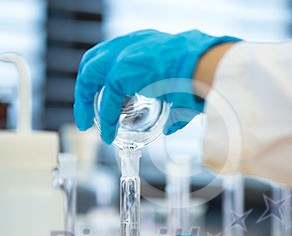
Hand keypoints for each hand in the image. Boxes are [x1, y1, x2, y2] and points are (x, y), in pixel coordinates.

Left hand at [73, 30, 240, 142]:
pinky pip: (107, 100)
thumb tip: (170, 128)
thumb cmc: (203, 76)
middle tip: (86, 112)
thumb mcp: (182, 89)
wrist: (206, 69)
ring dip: (85, 101)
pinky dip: (106, 119)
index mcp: (145, 44)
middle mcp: (131, 44)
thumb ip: (173, 108)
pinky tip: (108, 135)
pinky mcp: (121, 72)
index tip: (101, 97)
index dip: (103, 77)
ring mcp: (124, 56)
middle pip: (94, 60)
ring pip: (90, 74)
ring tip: (86, 124)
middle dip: (86, 87)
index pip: (113, 55)